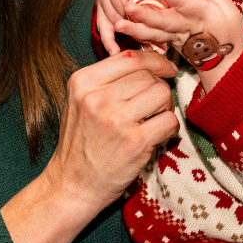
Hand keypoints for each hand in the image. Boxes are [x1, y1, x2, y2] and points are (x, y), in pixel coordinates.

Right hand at [2, 48, 178, 242]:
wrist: (72, 185)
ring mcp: (117, 120)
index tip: (165, 67)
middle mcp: (97, 98)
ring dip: (165, 106)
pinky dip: (170, 126)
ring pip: (162, 93)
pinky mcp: (135, 142)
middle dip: (158, 86)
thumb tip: (146, 59)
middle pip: (148, 75)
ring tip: (154, 119)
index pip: (129, 57)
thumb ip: (106, 79)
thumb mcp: (80, 101)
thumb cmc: (79, 142)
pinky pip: (169, 120)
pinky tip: (158, 134)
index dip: (154, 59)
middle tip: (155, 103)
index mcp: (83, 82)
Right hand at [95, 0, 166, 53]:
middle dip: (130, 20)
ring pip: (110, 13)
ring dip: (121, 29)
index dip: (139, 6)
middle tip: (142, 33)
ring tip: (133, 42)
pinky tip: (114, 51)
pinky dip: (108, 39)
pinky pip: (101, 23)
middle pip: (119, 2)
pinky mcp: (98, 5)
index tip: (147, 20)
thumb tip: (161, 14)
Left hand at [122, 0, 242, 90]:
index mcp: (200, 15)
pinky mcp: (169, 44)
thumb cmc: (227, 31)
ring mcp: (175, 38)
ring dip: (135, 30)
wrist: (224, 62)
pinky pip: (152, 41)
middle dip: (145, 16)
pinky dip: (138, 38)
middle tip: (126, 8)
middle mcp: (185, 27)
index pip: (182, 2)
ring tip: (117, 25)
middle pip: (163, 21)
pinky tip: (122, 33)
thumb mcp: (229, 10)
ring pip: (154, 34)